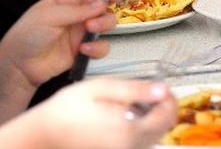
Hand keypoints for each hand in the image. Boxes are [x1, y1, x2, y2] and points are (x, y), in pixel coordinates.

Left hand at [0, 0, 123, 88]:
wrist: (20, 67)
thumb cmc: (27, 36)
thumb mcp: (49, 16)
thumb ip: (78, 10)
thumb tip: (102, 4)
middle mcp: (79, 10)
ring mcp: (84, 29)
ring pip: (108, 19)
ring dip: (103, 22)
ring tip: (90, 28)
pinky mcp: (87, 47)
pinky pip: (103, 44)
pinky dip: (97, 47)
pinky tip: (83, 49)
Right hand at [1, 79, 176, 148]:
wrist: (44, 135)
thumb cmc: (68, 110)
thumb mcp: (102, 89)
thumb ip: (135, 89)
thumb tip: (161, 89)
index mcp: (129, 130)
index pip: (167, 115)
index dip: (169, 97)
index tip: (160, 86)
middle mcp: (130, 146)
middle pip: (164, 127)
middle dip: (164, 107)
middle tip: (152, 92)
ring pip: (155, 135)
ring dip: (155, 117)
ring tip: (138, 102)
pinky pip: (141, 141)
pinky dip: (143, 127)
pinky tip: (128, 115)